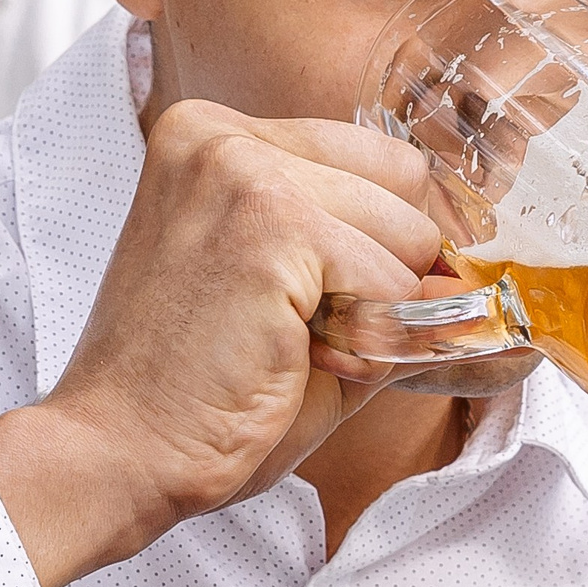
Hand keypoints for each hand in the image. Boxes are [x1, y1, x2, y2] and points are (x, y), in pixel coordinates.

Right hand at [0, 100, 441, 586]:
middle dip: (383, 275)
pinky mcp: (272, 227)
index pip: (378, 160)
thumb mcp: (285, 293)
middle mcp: (224, 135)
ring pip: (407, 240)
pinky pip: (391, 287)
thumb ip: (363, 258)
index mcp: (215, 135)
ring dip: (373, 313)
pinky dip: (366, 341)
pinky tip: (288, 356)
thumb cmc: (195, 389)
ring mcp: (246, 173)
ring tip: (285, 345)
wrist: (118, 452)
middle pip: (405, 189)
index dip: (383, 240)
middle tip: (296, 333)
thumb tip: (469, 266)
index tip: (332, 297)